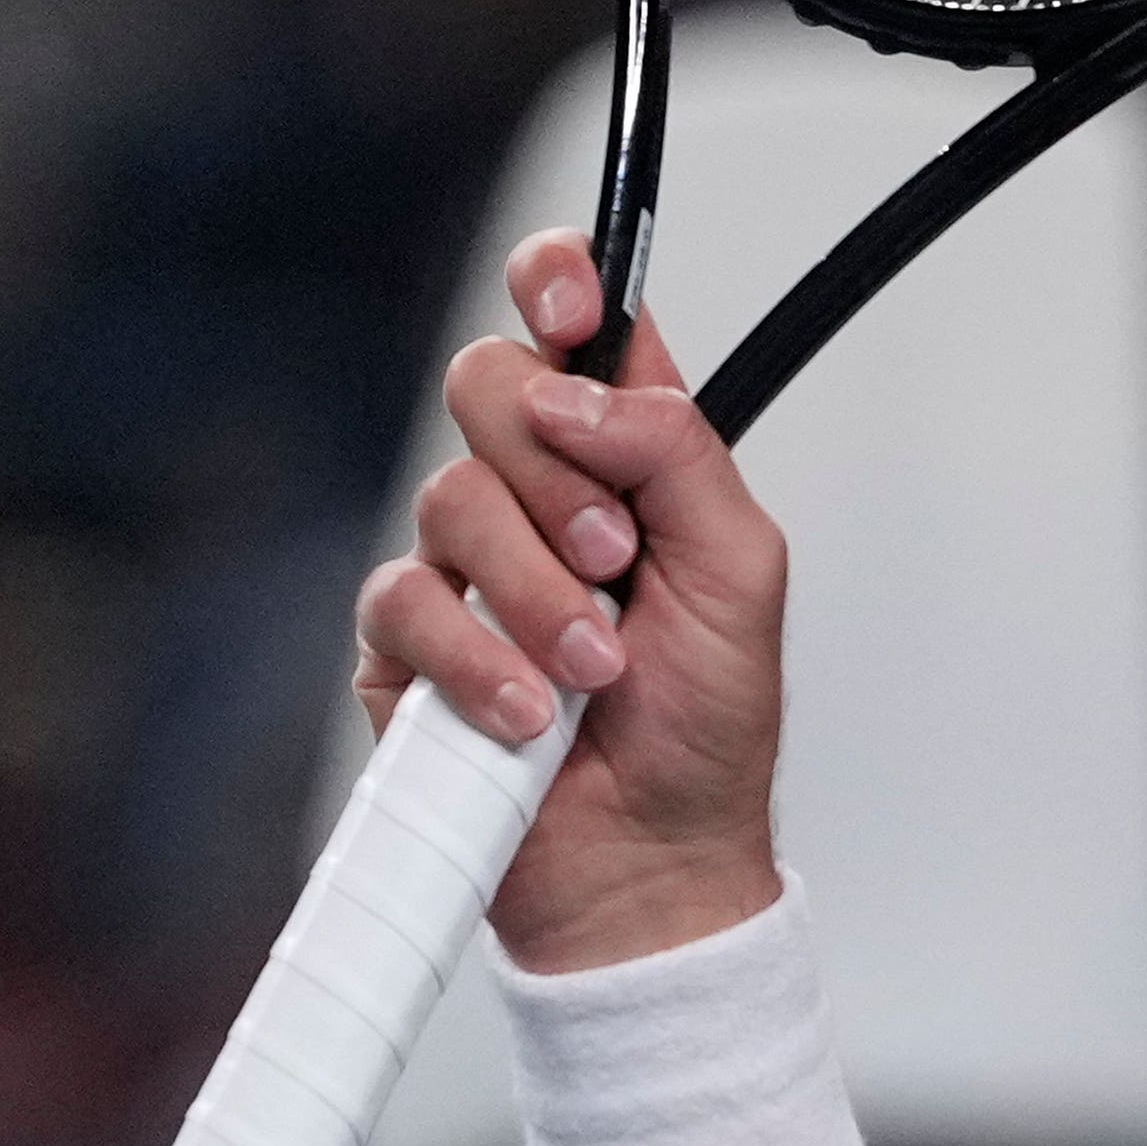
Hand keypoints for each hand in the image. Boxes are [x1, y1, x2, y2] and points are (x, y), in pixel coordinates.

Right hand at [353, 233, 792, 974]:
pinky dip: (480, 658)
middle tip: (615, 557)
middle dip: (554, 473)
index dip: (557, 286)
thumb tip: (586, 392)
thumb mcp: (740, 578)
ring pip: (451, 499)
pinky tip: (529, 711)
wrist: (653, 859)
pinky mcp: (406, 638)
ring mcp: (466, 562)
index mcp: (626, 459)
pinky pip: (407, 601)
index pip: (575, 331)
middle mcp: (537, 494)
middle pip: (488, 386)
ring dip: (537, 591)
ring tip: (597, 666)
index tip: (568, 307)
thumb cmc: (705, 726)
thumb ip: (682, 460)